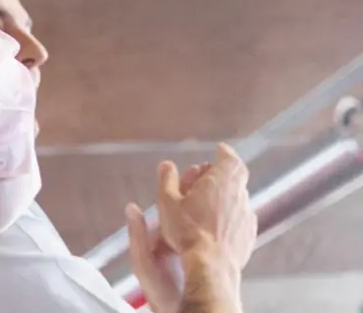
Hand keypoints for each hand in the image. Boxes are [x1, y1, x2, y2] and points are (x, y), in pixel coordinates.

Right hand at [130, 144, 257, 309]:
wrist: (211, 266)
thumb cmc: (186, 232)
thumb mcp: (166, 201)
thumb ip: (167, 180)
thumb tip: (166, 164)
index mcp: (220, 181)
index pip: (230, 159)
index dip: (225, 153)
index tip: (220, 149)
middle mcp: (238, 195)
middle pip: (234, 178)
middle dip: (220, 175)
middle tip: (205, 177)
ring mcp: (246, 216)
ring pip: (237, 198)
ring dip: (224, 196)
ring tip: (206, 204)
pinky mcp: (249, 235)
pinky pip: (240, 219)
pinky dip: (230, 215)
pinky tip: (216, 224)